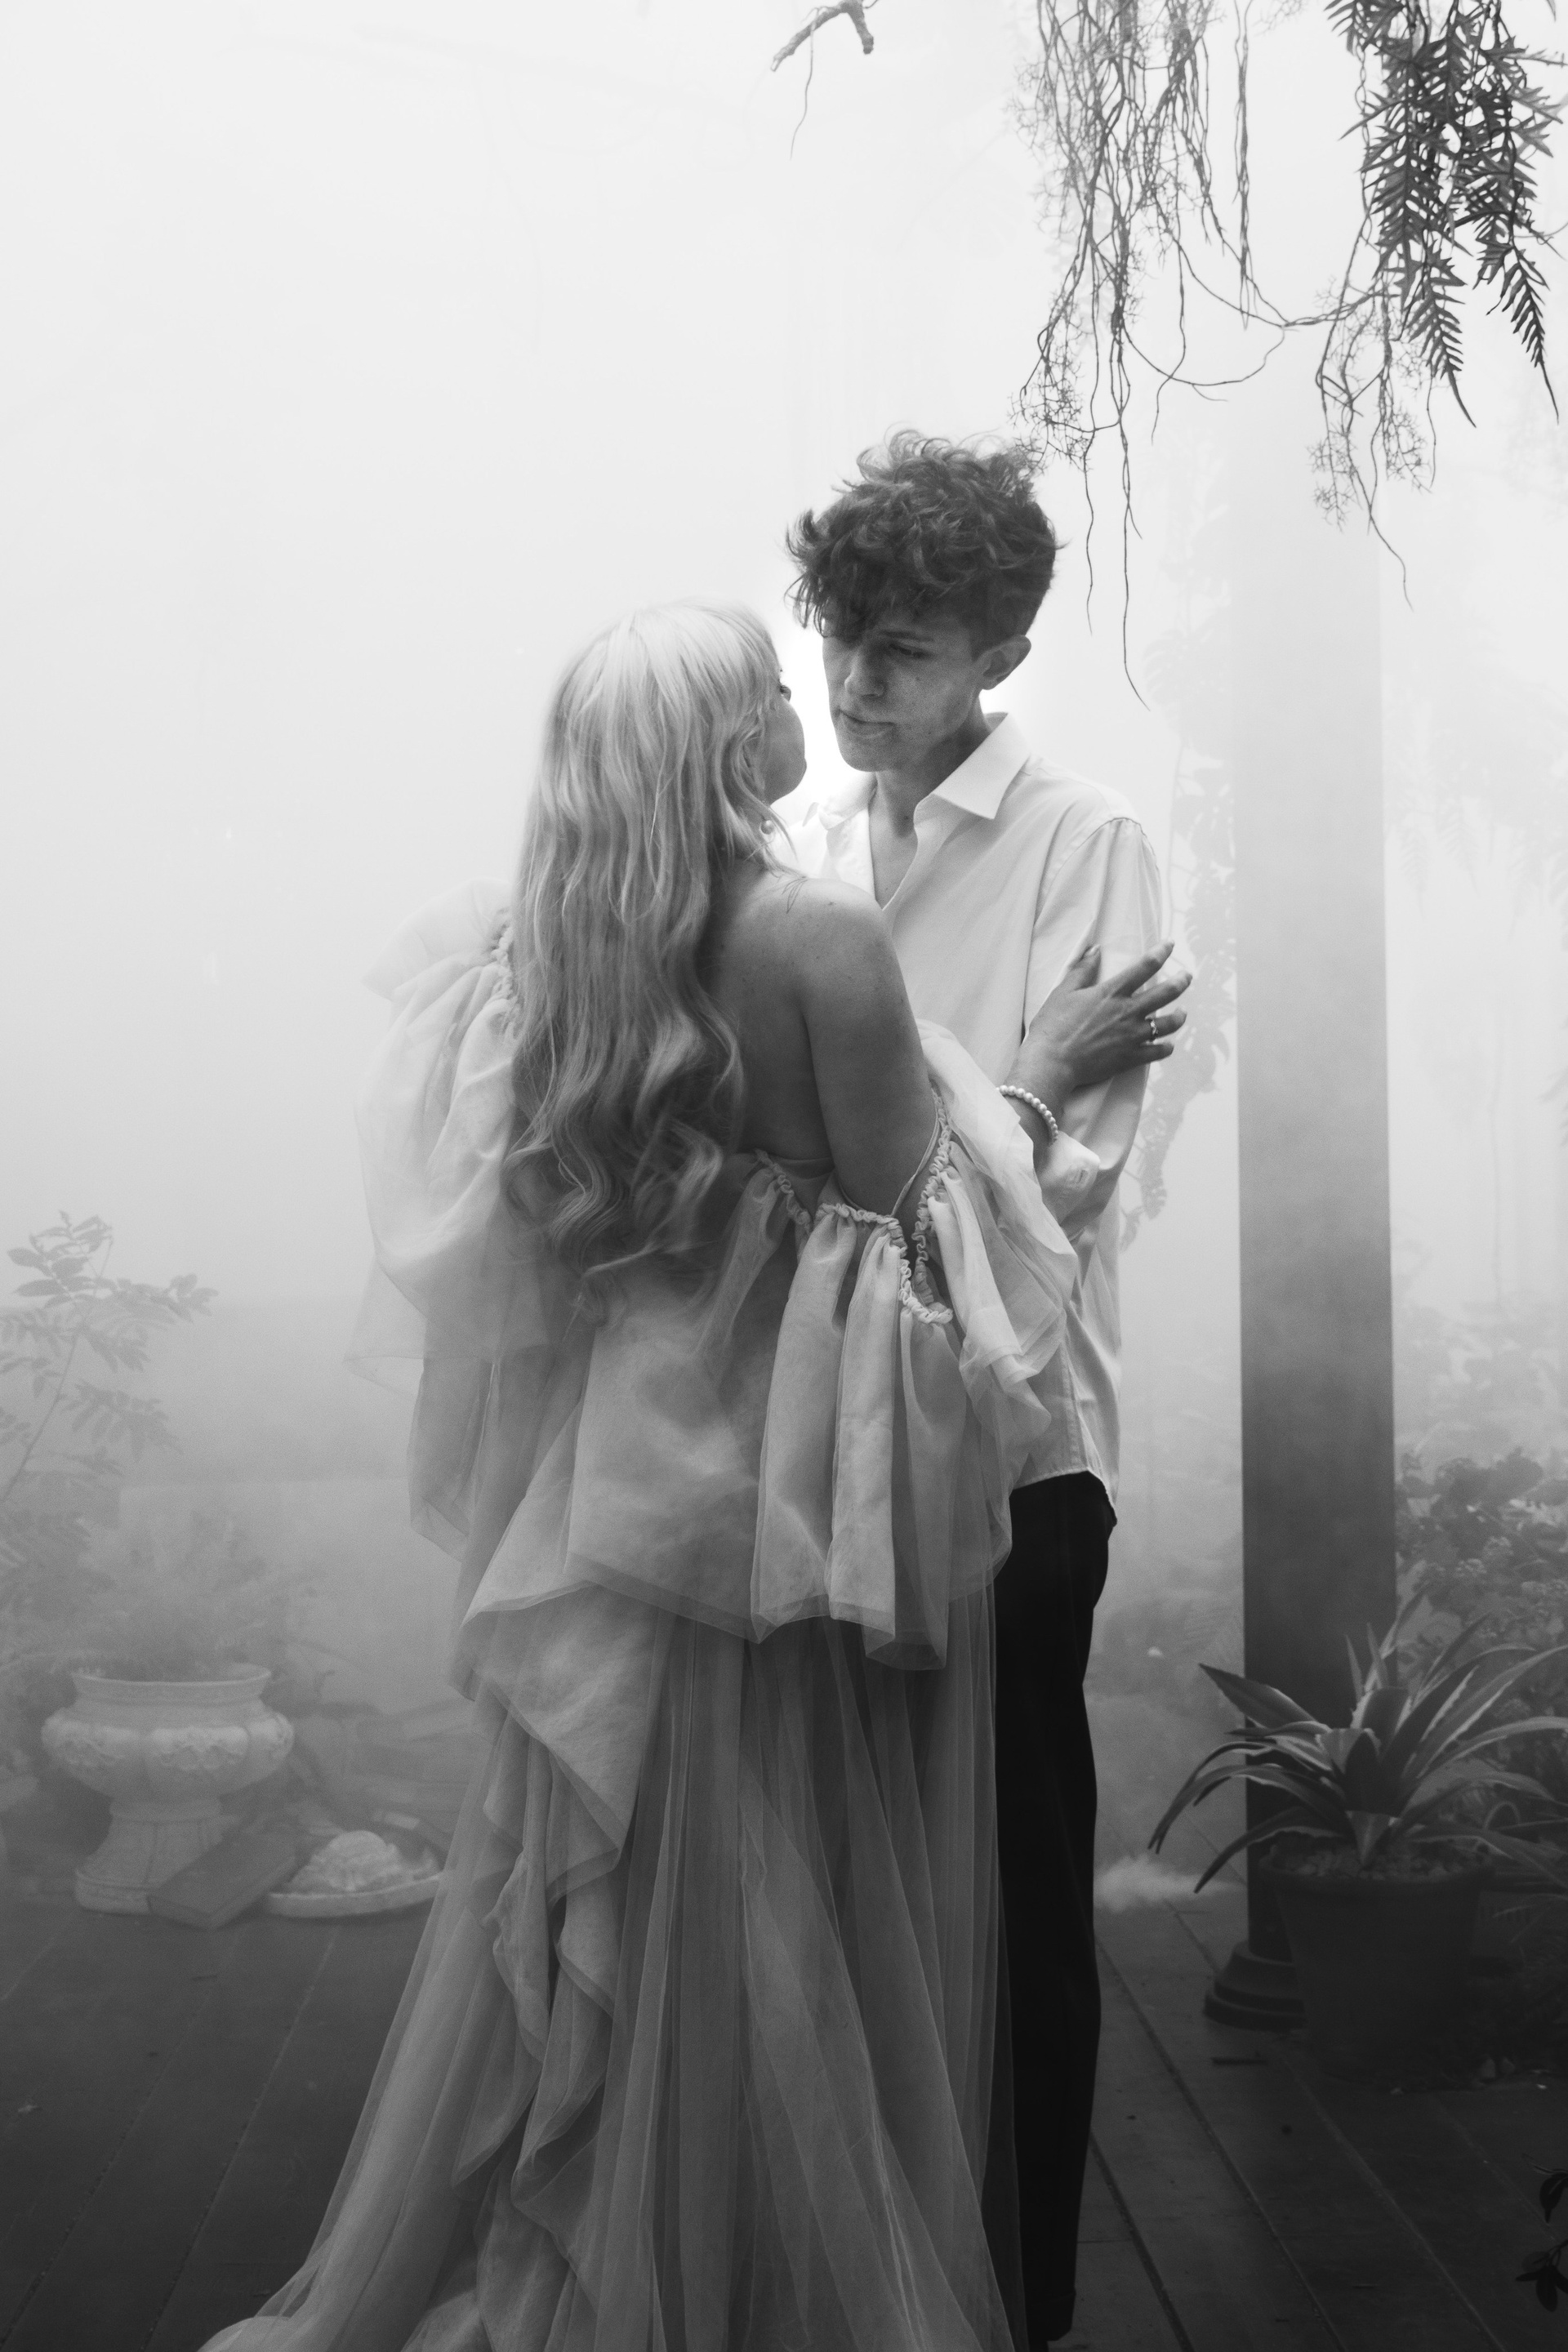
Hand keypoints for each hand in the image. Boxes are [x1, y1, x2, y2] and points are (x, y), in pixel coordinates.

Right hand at [1010, 942, 1189, 1109]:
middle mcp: (1127, 1012)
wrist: (1052, 1062)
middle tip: (1187, 977)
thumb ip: (1083, 970)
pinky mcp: (1130, 1058)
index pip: (1144, 967)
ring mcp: (1131, 1036)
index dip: (1160, 953)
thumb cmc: (1053, 1026)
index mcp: (1111, 993)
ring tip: (1182, 1013)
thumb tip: (1095, 949)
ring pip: (1167, 1024)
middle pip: (1165, 994)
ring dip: (1178, 1017)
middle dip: (1180, 982)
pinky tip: (1168, 1045)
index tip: (1170, 945)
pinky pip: (1157, 1052)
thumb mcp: (1064, 991)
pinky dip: (1166, 1048)